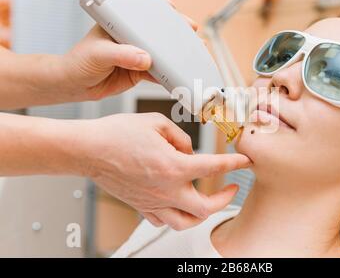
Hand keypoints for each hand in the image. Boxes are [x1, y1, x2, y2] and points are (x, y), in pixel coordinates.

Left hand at [60, 0, 197, 101]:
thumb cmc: (79, 62)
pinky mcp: (139, 71)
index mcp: (121, 24)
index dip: (163, 13)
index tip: (177, 16)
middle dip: (178, 34)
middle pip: (159, 33)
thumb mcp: (98, 54)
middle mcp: (131, 38)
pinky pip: (158, 72)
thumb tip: (145, 59)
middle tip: (192, 36)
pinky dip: (169, 76)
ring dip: (176, 57)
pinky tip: (177, 77)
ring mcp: (137, 54)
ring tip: (190, 59)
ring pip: (162, 54)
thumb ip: (122, 55)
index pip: (145, 13)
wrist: (74, 85)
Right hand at [77, 113, 251, 229]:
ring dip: (202, 214)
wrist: (89, 149)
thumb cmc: (117, 134)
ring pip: (185, 222)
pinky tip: (178, 204)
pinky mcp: (140, 206)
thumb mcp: (157, 123)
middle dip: (224, 199)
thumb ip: (181, 137)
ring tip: (209, 202)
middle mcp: (166, 190)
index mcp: (173, 167)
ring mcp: (153, 202)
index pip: (214, 167)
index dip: (234, 163)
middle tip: (231, 187)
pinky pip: (163, 220)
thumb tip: (190, 150)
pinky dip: (176, 215)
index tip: (244, 161)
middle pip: (205, 208)